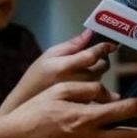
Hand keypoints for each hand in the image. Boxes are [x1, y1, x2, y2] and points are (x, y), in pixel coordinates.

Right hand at [0, 30, 115, 115]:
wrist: (25, 105)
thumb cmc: (36, 77)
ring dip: (98, 71)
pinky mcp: (83, 105)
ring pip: (101, 78)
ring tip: (84, 70)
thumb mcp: (49, 56)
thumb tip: (90, 32)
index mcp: (64, 67)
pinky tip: (83, 83)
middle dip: (102, 59)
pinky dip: (94, 85)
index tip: (111, 44)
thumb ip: (72, 45)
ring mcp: (79, 96)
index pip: (91, 55)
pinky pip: (97, 91)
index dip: (103, 48)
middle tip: (95, 55)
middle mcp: (74, 81)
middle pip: (102, 66)